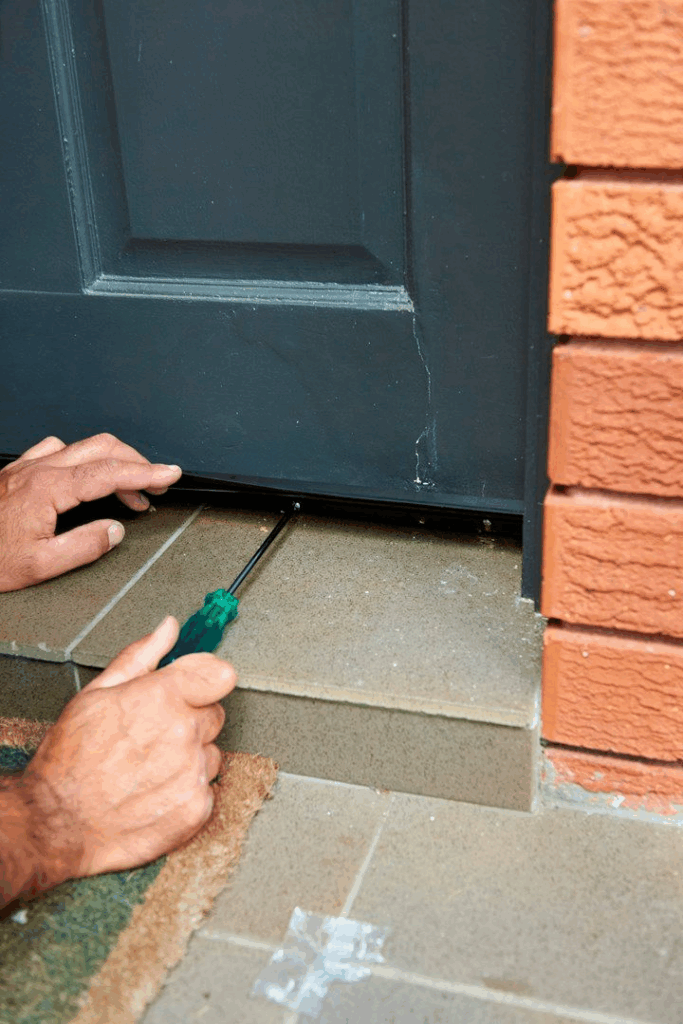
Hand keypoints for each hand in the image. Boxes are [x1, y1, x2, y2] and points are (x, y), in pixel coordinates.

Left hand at [0, 433, 181, 591]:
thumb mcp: (39, 566)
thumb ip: (84, 546)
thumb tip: (114, 530)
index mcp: (46, 490)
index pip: (109, 473)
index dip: (146, 473)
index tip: (170, 474)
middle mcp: (37, 470)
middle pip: (101, 448)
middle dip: (137, 462)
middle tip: (158, 483)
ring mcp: (25, 467)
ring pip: (81, 446)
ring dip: (112, 462)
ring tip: (129, 490)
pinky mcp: (16, 472)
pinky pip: (56, 450)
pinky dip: (83, 459)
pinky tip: (84, 476)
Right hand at [15, 616, 235, 888]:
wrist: (58, 824)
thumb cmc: (71, 760)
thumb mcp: (96, 694)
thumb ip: (140, 657)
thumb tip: (168, 629)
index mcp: (163, 697)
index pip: (220, 675)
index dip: (208, 679)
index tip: (196, 687)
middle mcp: (184, 732)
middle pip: (214, 714)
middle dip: (190, 720)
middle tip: (151, 735)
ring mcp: (192, 772)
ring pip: (210, 753)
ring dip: (189, 758)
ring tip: (147, 768)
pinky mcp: (196, 808)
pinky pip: (206, 789)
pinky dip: (185, 792)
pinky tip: (153, 792)